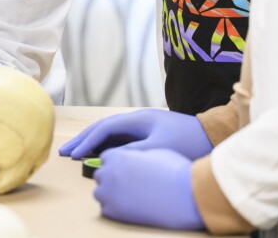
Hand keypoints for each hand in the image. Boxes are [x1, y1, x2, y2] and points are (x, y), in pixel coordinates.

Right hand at [59, 108, 211, 160]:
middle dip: (82, 139)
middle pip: (102, 127)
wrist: (214, 135)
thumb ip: (133, 152)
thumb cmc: (189, 142)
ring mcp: (141, 125)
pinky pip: (119, 137)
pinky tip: (98, 153)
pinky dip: (105, 144)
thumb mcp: (159, 149)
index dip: (87, 141)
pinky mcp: (148, 133)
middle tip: (64, 151)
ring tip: (75, 152)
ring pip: (109, 132)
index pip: (104, 129)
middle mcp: (136, 119)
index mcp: (137, 119)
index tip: (73, 154)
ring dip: (92, 141)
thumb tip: (109, 158)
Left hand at [93, 148, 203, 230]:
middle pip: (100, 175)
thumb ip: (138, 154)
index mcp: (118, 156)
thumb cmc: (175, 171)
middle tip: (128, 184)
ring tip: (129, 197)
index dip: (116, 163)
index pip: (105, 158)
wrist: (186, 196)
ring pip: (99, 193)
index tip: (125, 169)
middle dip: (111, 178)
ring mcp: (109, 193)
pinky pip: (106, 209)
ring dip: (110, 194)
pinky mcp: (113, 212)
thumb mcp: (156, 152)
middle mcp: (109, 173)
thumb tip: (136, 158)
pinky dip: (115, 209)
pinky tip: (131, 208)